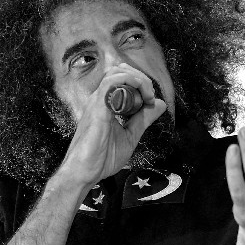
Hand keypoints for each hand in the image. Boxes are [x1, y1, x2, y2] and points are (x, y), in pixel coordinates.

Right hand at [56, 63, 167, 188]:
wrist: (85, 173)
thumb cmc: (101, 159)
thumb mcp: (130, 136)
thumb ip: (143, 120)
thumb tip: (159, 103)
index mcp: (105, 105)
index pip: (122, 79)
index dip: (140, 84)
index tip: (151, 101)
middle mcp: (100, 99)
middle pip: (120, 71)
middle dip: (141, 78)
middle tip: (150, 96)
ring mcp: (97, 102)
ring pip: (117, 73)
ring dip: (138, 79)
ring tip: (147, 96)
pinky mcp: (97, 107)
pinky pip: (111, 82)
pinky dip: (130, 81)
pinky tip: (141, 96)